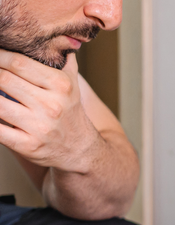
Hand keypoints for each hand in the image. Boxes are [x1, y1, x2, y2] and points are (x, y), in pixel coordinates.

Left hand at [0, 50, 99, 174]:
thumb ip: (61, 60)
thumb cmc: (70, 114)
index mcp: (60, 86)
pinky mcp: (29, 146)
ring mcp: (40, 128)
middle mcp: (51, 107)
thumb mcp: (72, 85)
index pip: (17, 62)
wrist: (81, 150)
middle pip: (4, 79)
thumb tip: (52, 38)